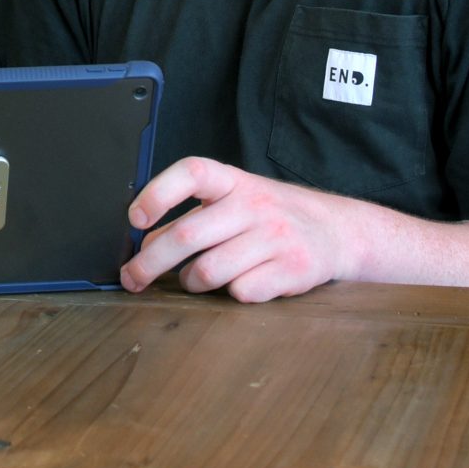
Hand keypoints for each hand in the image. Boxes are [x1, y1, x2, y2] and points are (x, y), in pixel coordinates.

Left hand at [120, 156, 352, 302]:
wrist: (337, 231)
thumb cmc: (271, 217)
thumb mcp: (234, 204)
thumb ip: (191, 220)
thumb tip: (143, 244)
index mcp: (234, 182)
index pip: (192, 173)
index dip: (158, 193)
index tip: (135, 218)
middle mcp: (254, 204)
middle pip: (186, 235)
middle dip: (148, 263)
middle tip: (131, 279)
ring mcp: (274, 236)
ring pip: (207, 271)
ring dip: (190, 283)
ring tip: (194, 280)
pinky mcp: (291, 270)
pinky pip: (239, 292)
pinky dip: (229, 294)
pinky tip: (238, 284)